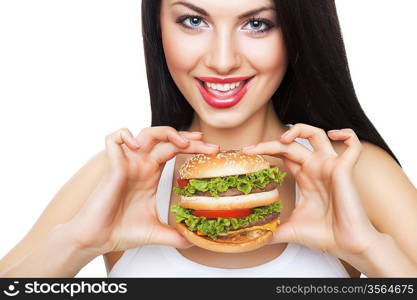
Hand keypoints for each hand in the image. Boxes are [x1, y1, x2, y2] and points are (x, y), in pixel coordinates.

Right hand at [67, 126, 219, 253]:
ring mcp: (127, 163)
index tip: (211, 151)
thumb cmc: (120, 231)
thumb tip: (193, 241)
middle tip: (207, 143)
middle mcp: (141, 165)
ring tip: (181, 142)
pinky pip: (114, 139)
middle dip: (188, 138)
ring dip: (165, 132)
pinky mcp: (112, 166)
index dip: (193, 147)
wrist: (97, 239)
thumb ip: (175, 234)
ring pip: (146, 133)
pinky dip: (125, 136)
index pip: (175, 150)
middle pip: (167, 139)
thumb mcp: (155, 231)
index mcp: (151, 174)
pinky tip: (137, 147)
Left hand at [242, 123, 379, 258]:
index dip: (265, 150)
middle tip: (250, 150)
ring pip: (317, 135)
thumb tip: (253, 238)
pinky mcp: (345, 169)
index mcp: (304, 177)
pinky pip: (353, 145)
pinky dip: (347, 134)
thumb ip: (271, 230)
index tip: (247, 153)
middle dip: (269, 143)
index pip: (282, 154)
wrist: (346, 245)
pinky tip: (334, 134)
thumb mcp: (289, 229)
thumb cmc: (324, 235)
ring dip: (299, 130)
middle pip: (292, 144)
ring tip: (283, 138)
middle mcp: (316, 168)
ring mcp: (330, 167)